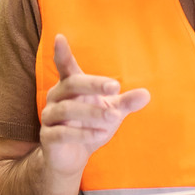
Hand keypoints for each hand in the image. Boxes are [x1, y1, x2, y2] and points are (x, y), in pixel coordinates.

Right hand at [38, 36, 149, 176]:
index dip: (62, 53)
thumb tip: (146, 94)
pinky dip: (82, 133)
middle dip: (93, 84)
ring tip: (113, 118)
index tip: (60, 38)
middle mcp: (56, 97)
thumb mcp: (111, 111)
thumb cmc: (91, 125)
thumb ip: (126, 102)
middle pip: (71, 84)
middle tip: (115, 87)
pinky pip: (62, 133)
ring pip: (67, 110)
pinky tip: (100, 134)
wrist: (73, 156)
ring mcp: (49, 117)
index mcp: (70, 85)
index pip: (65, 66)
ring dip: (92, 113)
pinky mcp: (48, 137)